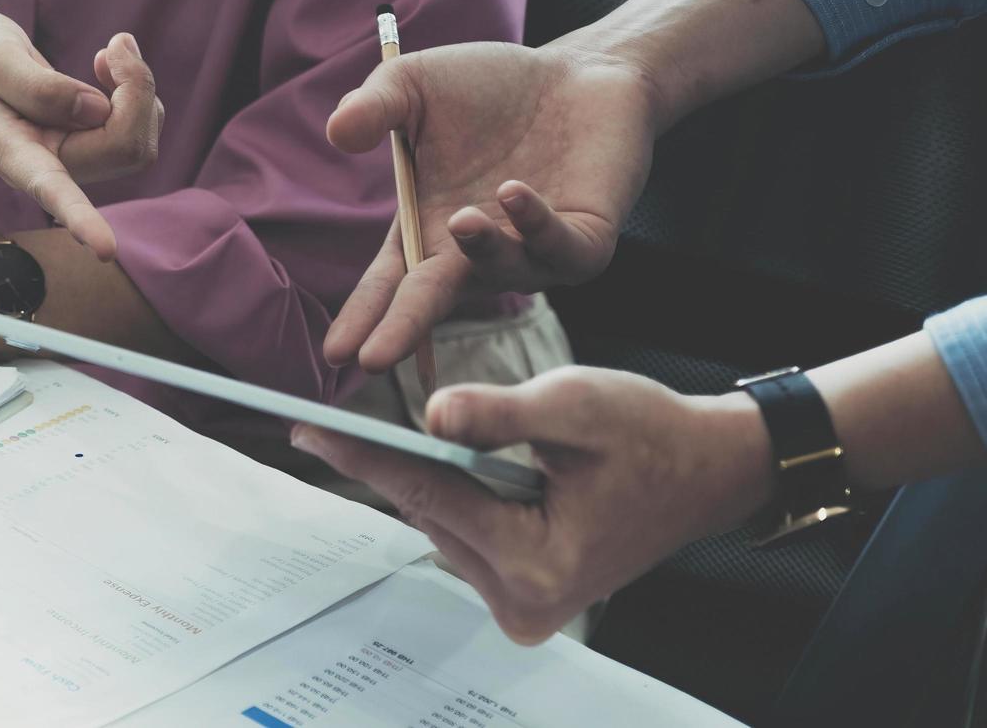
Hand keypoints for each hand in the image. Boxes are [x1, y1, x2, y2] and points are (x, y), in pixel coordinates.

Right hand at [0, 6, 162, 261]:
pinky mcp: (88, 142)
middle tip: (115, 42)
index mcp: (11, 152)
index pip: (51, 189)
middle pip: (123, 149)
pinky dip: (137, 91)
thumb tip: (97, 112)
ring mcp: (70, 158)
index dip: (80, 217)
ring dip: (139, 90)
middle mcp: (46, 165)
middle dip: (137, 91)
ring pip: (138, 142)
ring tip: (108, 51)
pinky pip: (139, 127)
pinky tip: (105, 66)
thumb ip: (38, 87)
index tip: (106, 250)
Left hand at [292, 368, 771, 642]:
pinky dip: (456, 495)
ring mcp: (524, 606)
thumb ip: (502, 412)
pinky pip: (465, 534)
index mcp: (538, 562)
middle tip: (327, 426)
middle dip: (393, 463)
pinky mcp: (524, 596)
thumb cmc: (651, 433)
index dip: (363, 458)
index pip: (428, 494)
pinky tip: (456, 463)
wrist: (706, 472)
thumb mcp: (577, 405)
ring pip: (442, 524)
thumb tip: (432, 415)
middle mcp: (525, 600)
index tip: (305, 432)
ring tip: (410, 438)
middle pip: (430, 512)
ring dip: (432, 478)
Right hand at [323, 42, 659, 371]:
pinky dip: (535, 226)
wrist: (580, 71)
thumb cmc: (490, 86)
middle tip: (374, 357)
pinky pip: (558, 250)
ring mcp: (530, 252)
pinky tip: (513, 191)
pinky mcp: (585, 239)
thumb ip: (375, 106)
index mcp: (426, 230)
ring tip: (463, 219)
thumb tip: (338, 132)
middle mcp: (475, 254)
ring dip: (480, 250)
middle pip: (432, 301)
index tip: (337, 350)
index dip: (364, 316)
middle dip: (404, 327)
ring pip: (501, 272)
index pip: (388, 285)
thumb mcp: (414, 85)